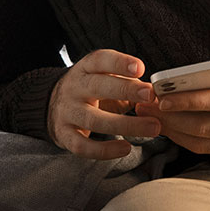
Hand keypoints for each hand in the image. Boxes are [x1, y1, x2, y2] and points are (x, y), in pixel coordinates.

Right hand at [47, 49, 161, 159]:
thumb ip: (129, 83)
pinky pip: (83, 146)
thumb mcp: (104, 78)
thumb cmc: (91, 90)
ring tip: (153, 128)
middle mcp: (74, 88)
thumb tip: (158, 95)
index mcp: (86, 69)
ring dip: (125, 125)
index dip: (119, 63)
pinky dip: (104, 150)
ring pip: (94, 119)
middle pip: (98, 86)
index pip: (100, 60)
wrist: (51, 105)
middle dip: (125, 89)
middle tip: (150, 94)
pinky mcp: (64, 135)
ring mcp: (67, 112)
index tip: (140, 68)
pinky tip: (125, 149)